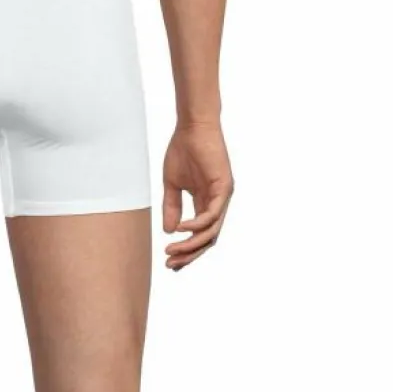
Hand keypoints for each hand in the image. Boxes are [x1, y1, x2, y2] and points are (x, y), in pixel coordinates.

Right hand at [162, 119, 233, 270]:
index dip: (186, 250)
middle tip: (171, 264)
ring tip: (172, 251)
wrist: (192, 127)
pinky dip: (196, 224)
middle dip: (189, 254)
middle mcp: (217, 203)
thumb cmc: (183, 150)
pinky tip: (181, 229)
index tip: (170, 263)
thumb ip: (172, 207)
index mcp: (205, 203)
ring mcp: (222, 196)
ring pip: (212, 231)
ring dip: (192, 244)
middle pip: (207, 239)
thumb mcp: (172, 185)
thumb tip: (168, 231)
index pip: (199, 234)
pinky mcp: (224, 187)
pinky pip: (212, 214)